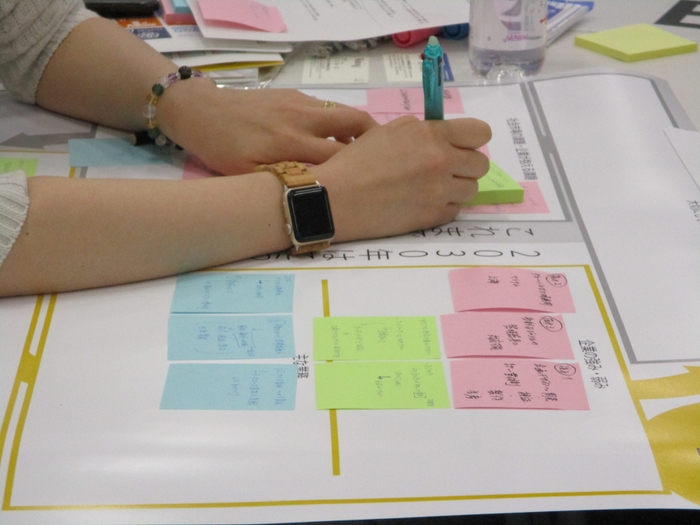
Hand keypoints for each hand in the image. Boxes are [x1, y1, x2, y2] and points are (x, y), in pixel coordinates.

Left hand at [158, 82, 377, 174]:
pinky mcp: (295, 94)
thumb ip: (285, 182)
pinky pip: (327, 108)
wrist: (202, 110)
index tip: (372, 182)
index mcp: (289, 144)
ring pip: (344, 113)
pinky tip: (333, 139)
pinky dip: (339, 123)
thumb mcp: (248, 176)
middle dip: (374, 141)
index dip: (360, 169)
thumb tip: (318, 192)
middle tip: (381, 160)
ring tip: (363, 151)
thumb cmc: (222, 150)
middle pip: (355, 124)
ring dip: (359, 131)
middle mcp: (301, 119)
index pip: (340, 157)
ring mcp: (300, 102)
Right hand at [312, 116, 491, 240]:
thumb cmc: (356, 162)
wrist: (337, 198)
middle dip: (465, 167)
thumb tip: (442, 137)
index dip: (473, 140)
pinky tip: (419, 203)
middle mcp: (441, 161)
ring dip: (455, 189)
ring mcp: (440, 192)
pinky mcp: (434, 217)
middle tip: (443, 170)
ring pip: (470, 190)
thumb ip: (421, 131)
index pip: (480, 133)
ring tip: (429, 188)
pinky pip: (454, 210)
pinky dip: (442, 207)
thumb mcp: (388, 132)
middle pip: (480, 165)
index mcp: (431, 135)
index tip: (462, 146)